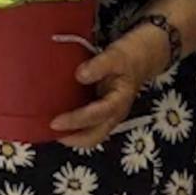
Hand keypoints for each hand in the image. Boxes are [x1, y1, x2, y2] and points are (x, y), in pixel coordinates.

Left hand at [51, 28, 162, 149]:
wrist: (145, 55)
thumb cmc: (130, 55)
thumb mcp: (116, 55)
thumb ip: (99, 65)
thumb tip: (80, 75)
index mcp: (119, 102)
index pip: (95, 116)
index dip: (74, 121)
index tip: (54, 122)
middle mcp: (114, 113)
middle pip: (93, 137)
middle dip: (72, 139)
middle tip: (50, 132)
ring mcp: (109, 114)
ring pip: (91, 134)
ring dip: (72, 135)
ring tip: (51, 129)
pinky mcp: (103, 110)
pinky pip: (88, 124)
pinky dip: (74, 125)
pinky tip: (60, 116)